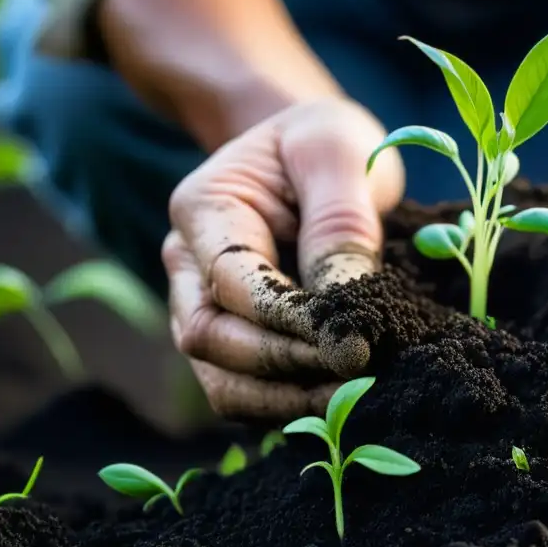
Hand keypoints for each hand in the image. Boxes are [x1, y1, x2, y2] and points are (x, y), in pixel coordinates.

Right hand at [163, 97, 404, 418]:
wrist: (314, 150)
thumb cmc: (325, 143)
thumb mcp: (338, 153)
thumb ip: (338, 223)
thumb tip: (344, 313)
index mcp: (204, 209)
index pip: (233, 283)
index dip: (288, 322)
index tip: (352, 344)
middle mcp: (188, 263)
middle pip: (212, 339)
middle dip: (286, 366)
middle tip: (359, 376)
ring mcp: (203, 305)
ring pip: (220, 378)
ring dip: (282, 399)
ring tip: (352, 400)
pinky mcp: (233, 335)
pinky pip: (242, 388)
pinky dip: (285, 403)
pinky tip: (339, 401)